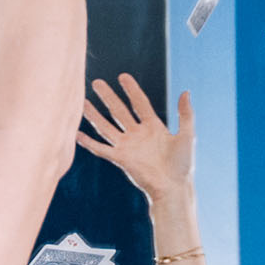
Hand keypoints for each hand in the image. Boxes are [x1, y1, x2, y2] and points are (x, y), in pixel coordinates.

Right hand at [73, 75, 192, 210]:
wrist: (174, 187)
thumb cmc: (183, 164)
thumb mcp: (187, 135)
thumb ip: (185, 114)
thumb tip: (185, 92)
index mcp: (153, 127)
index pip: (139, 103)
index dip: (131, 90)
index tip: (122, 76)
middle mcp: (137, 134)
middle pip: (118, 111)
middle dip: (108, 97)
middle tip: (96, 83)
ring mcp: (127, 146)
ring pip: (106, 127)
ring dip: (94, 115)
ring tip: (82, 102)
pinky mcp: (120, 159)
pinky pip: (101, 149)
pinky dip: (89, 142)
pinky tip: (76, 134)